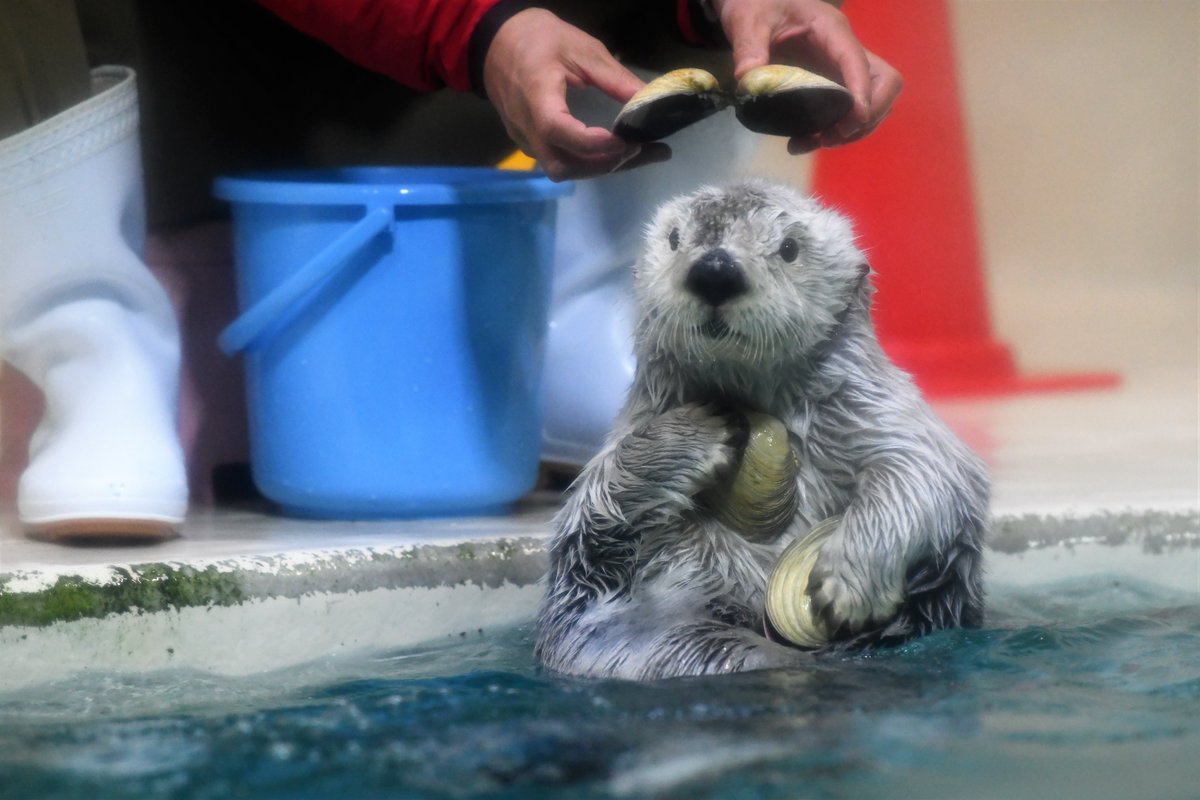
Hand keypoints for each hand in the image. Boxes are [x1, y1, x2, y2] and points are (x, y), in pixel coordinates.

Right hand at [483, 8, 671, 180]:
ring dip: (599, 168)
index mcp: (536, 95)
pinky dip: (587, 162)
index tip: (627, 139)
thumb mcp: (582, 49)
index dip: (593, 143)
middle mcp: (525, 125)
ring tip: (637, 154)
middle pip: (561, 165)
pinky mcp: (528, 142)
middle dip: (603, 165)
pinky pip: (558, 160)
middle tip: (641, 150)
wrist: (496, 42)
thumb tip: (649, 100)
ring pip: (561, 169)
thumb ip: (614, 78)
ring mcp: (524, 138)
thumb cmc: (540, 39)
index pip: (557, 130)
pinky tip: (612, 151)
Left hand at [714, 0, 902, 152]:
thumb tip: (748, 77)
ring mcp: (842, 69)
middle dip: (867, 115)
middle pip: (884, 83)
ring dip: (851, 130)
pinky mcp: (833, 84)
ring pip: (873, 102)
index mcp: (829, 29)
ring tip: (817, 142)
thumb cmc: (757, 7)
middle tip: (832, 136)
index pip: (857, 60)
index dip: (862, 90)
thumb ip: (748, 47)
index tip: (855, 118)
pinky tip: (805, 141)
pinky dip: (834, 132)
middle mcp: (845, 50)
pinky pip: (848, 112)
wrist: (755, 7)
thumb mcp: (747, 21)